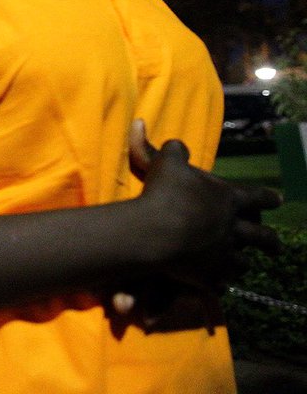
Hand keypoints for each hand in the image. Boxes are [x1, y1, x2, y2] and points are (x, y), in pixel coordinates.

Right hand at [119, 119, 279, 299]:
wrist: (155, 231)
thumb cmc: (165, 193)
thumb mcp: (168, 162)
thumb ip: (176, 151)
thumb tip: (178, 145)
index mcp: (228, 199)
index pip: (256, 196)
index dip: (268, 197)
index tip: (279, 200)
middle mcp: (233, 228)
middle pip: (261, 236)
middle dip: (270, 241)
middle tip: (276, 246)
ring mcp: (223, 254)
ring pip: (242, 263)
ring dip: (244, 264)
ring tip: (246, 267)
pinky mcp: (208, 276)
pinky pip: (220, 284)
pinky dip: (221, 285)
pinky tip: (220, 287)